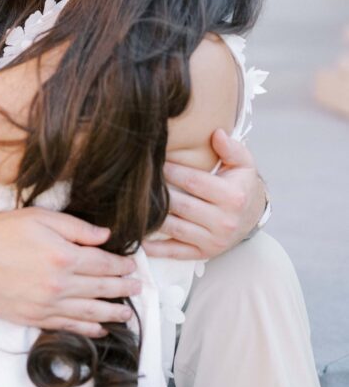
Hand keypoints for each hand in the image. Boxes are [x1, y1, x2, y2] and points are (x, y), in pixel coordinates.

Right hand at [0, 207, 141, 338]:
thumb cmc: (1, 232)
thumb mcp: (41, 218)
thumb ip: (76, 228)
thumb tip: (105, 236)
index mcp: (64, 257)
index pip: (103, 264)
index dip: (121, 266)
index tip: (132, 267)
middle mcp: (60, 285)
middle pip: (100, 289)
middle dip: (122, 289)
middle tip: (138, 290)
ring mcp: (47, 305)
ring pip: (89, 312)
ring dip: (111, 313)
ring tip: (127, 314)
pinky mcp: (34, 318)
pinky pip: (68, 326)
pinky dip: (86, 328)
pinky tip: (98, 329)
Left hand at [143, 130, 265, 260]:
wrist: (252, 216)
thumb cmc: (241, 184)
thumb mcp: (243, 164)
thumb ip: (231, 148)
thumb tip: (216, 133)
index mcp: (233, 197)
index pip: (194, 182)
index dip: (172, 170)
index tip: (156, 161)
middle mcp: (224, 221)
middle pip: (181, 205)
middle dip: (159, 191)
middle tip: (140, 180)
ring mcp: (213, 240)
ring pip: (174, 228)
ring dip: (153, 216)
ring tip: (134, 202)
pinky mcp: (203, 253)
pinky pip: (175, 251)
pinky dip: (155, 248)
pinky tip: (138, 237)